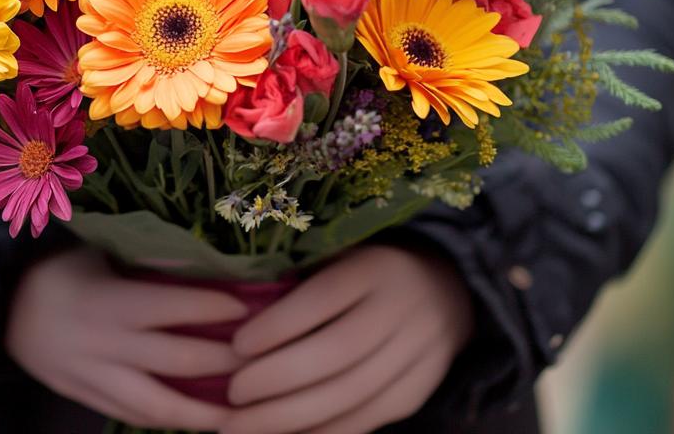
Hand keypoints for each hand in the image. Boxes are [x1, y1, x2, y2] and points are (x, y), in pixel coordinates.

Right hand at [5, 246, 247, 429]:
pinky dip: (169, 420)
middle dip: (227, 362)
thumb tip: (208, 259)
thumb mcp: (100, 253)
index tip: (254, 307)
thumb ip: (148, 262)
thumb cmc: (59, 269)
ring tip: (245, 413)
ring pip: (159, 405)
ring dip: (205, 412)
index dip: (219, 307)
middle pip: (179, 359)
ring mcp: (94, 378)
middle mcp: (105, 345)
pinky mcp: (87, 397)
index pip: (177, 306)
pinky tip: (200, 421)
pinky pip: (134, 416)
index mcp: (111, 302)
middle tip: (267, 360)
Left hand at [222, 245, 472, 433]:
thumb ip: (295, 279)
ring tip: (240, 427)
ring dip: (289, 418)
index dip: (280, 325)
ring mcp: (416, 356)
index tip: (237, 344)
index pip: (325, 297)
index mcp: (375, 269)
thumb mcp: (336, 257)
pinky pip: (364, 421)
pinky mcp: (415, 393)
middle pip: (338, 353)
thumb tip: (229, 314)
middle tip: (232, 394)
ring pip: (351, 395)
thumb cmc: (361, 273)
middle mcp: (401, 310)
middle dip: (278, 379)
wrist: (443, 292)